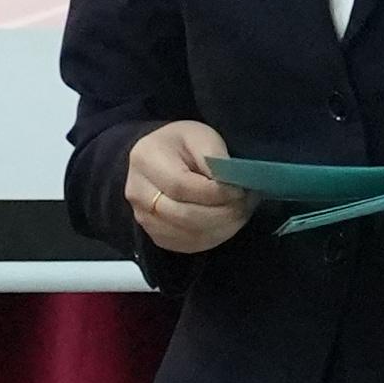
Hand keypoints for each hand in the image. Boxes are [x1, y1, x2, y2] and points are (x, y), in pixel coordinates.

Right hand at [120, 121, 251, 256]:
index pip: (181, 187)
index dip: (214, 193)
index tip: (240, 190)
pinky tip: (228, 223)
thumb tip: (230, 185)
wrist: (161, 158)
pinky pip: (188, 245)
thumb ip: (214, 158)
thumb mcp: (201, 137)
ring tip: (241, 212)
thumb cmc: (183, 144)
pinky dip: (214, 237)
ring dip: (223, 228)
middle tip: (246, 204)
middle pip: (184, 216)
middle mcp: (137, 192)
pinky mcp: (155, 235)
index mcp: (145, 160)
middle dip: (222, 213)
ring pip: (188, 235)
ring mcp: (143, 218)